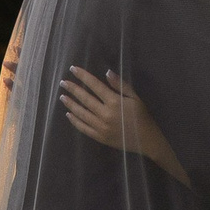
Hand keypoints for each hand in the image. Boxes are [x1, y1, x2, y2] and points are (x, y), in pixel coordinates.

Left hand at [60, 67, 191, 188]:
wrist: (147, 140)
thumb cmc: (142, 116)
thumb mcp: (135, 98)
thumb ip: (120, 85)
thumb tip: (107, 72)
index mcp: (114, 101)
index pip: (95, 85)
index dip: (83, 76)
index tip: (73, 69)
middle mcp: (105, 114)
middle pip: (85, 98)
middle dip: (73, 89)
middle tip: (63, 82)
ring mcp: (101, 127)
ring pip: (81, 113)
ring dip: (70, 104)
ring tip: (62, 96)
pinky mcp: (99, 137)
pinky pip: (83, 128)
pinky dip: (75, 121)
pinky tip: (69, 114)